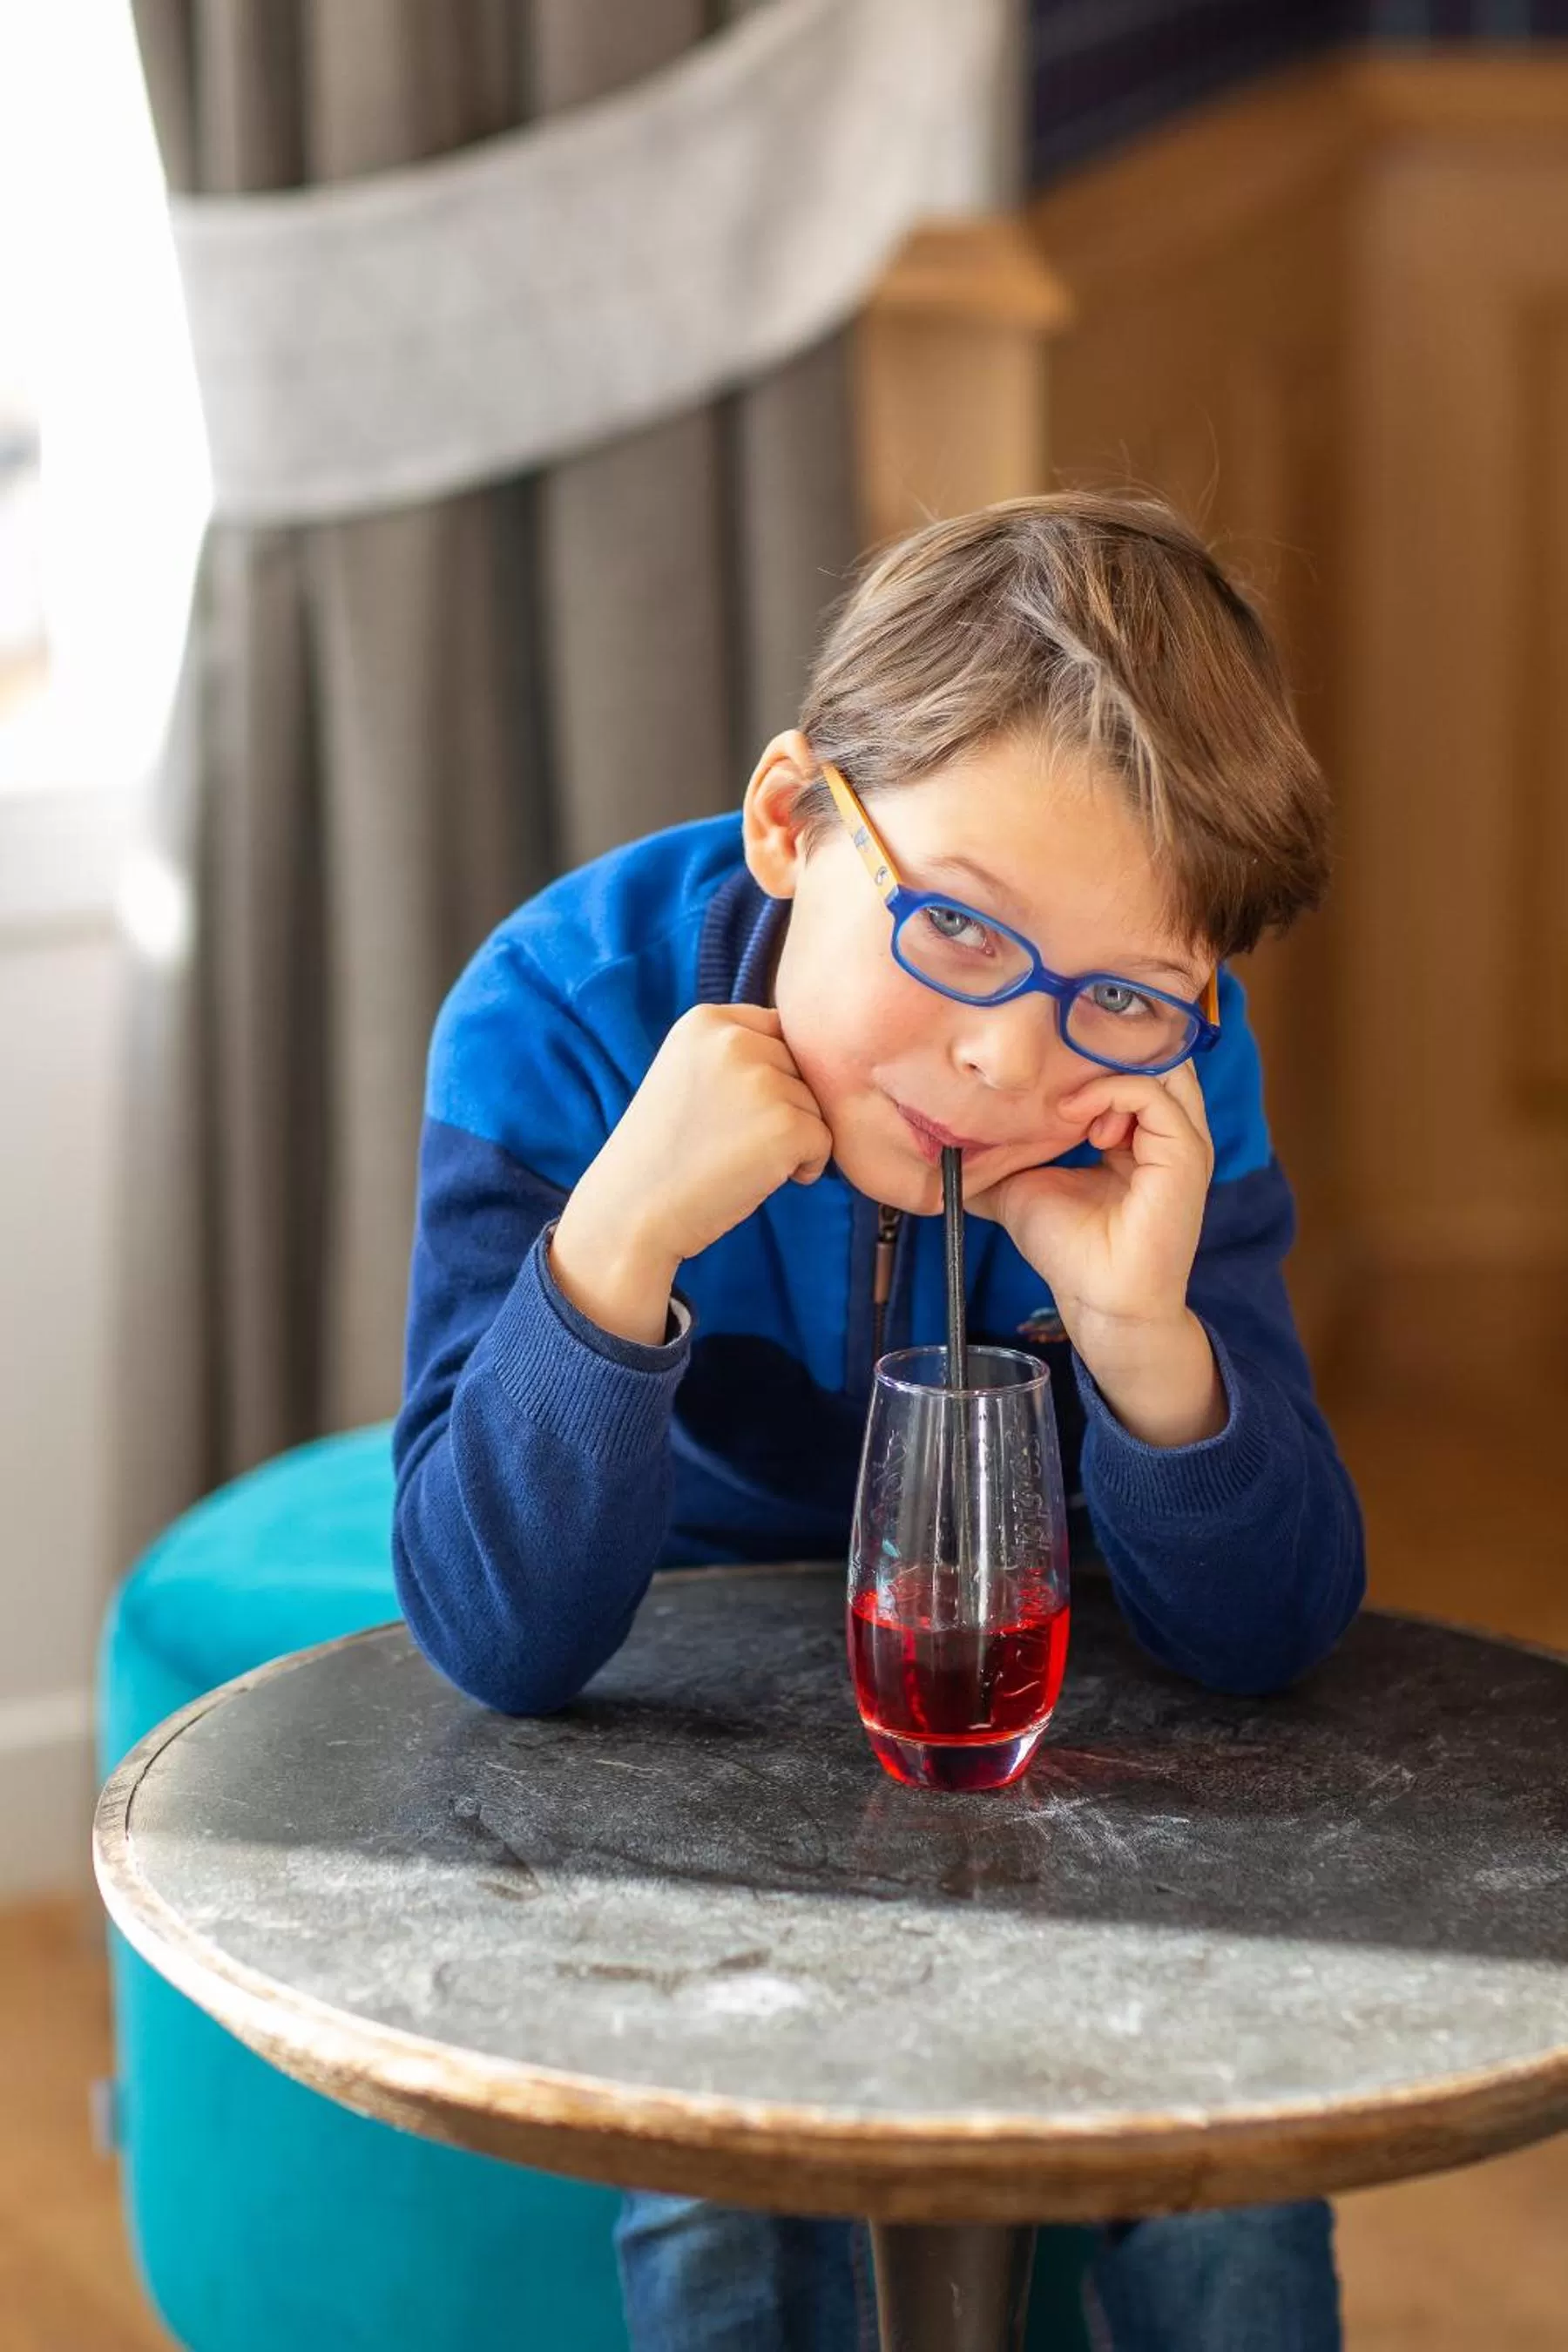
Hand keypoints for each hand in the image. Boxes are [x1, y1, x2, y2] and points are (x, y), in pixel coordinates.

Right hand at [549, 1005, 831, 1344]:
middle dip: (784, 1105)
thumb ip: (738, 1051)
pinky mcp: (786, 1126)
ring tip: (737, 1158)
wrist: (632, 1211)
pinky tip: (757, 1177)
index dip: (770, 1076)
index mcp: (707, 1020)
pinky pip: (825, 1142)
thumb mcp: (687, 1073)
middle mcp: (735, 1040)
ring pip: (816, 1105)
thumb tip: (814, 1053)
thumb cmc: (664, 1152)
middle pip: (801, 1066)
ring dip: (793, 1137)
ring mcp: (762, 1081)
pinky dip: (804, 1168)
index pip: (779, 1030)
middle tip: (730, 1139)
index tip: (730, 1110)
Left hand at [965, 1060, 1224, 1445]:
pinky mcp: (1185, 1156)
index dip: (1084, 1051)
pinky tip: (1074, 1117)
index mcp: (1139, 1130)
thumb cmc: (1067, 1250)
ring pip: (1155, 1063)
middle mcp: (1168, 1128)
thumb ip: (999, 1155)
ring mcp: (1182, 1140)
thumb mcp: (1021, 1185)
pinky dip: (1109, 1093)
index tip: (1036, 1065)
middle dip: (1100, 1046)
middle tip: (1054, 1061)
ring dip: (1103, 1069)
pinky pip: (1152, 1096)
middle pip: (1149, 1051)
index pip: (1126, 1060)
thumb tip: (943, 1138)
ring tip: (1064, 1099)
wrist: (1098, 1303)